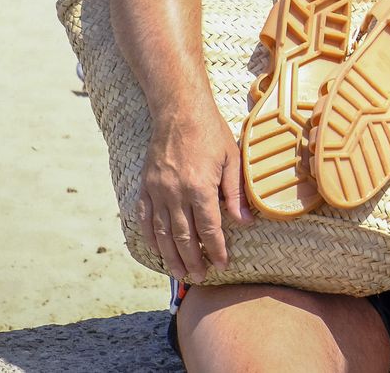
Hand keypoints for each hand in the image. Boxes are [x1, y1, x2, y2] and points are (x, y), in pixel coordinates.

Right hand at [137, 106, 251, 282]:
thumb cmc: (211, 133)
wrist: (179, 112)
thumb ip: (235, 193)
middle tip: (200, 277)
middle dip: (193, 260)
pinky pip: (144, 219)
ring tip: (180, 273)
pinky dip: (150, 238)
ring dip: (171, 256)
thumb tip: (245, 221)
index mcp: (199, 188)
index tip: (222, 264)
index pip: (209, 229)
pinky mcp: (145, 186)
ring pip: (162, 233)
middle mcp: (175, 194)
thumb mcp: (231, 160)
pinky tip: (157, 250)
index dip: (216, 249)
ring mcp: (157, 191)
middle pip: (183, 237)